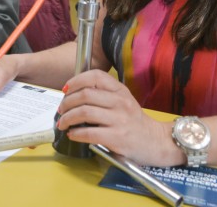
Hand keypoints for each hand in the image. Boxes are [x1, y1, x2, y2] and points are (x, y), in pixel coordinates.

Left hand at [56, 69, 177, 165]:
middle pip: (85, 95)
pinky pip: (90, 133)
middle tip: (61, 110)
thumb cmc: (134, 121)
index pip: (95, 76)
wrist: (155, 141)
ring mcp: (119, 119)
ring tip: (62, 123)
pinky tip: (72, 135)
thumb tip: (73, 94)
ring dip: (67, 118)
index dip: (76, 80)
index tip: (65, 89)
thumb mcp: (123, 100)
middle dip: (67, 102)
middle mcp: (120, 102)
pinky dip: (76, 134)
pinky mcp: (117, 137)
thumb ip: (104, 94)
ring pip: (84, 112)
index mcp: (120, 90)